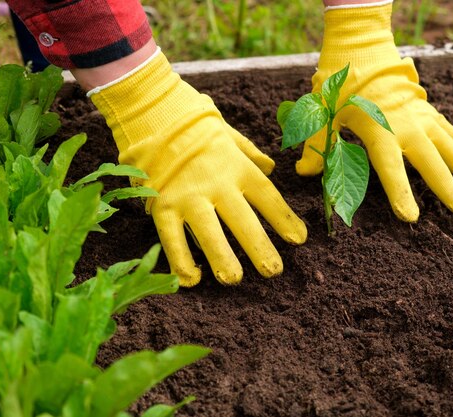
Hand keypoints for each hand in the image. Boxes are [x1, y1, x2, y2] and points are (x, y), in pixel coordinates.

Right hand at [90, 49, 306, 285]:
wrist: (153, 111)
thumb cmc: (195, 126)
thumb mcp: (229, 135)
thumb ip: (250, 154)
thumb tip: (270, 168)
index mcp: (237, 166)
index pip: (267, 197)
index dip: (284, 220)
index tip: (299, 239)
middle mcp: (216, 183)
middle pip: (243, 221)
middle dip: (259, 247)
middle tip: (274, 271)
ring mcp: (188, 196)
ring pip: (208, 234)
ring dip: (222, 259)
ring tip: (234, 279)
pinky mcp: (162, 205)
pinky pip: (172, 239)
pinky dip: (180, 261)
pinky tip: (192, 280)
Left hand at [297, 3, 452, 220]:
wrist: (363, 49)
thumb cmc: (340, 84)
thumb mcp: (322, 113)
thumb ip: (318, 143)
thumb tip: (303, 173)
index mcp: (377, 130)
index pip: (390, 167)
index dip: (400, 192)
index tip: (411, 216)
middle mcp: (404, 124)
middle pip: (430, 159)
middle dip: (447, 185)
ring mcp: (420, 115)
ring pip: (448, 145)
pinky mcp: (427, 108)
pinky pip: (449, 131)